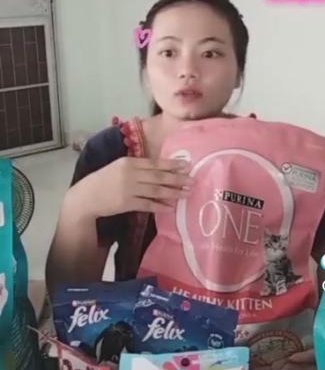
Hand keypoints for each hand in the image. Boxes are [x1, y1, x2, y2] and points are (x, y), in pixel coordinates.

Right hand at [73, 157, 191, 218]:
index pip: (154, 163)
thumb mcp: (119, 167)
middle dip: (177, 179)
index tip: (186, 165)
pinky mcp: (126, 203)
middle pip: (158, 176)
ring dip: (173, 192)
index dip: (171, 164)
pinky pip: (147, 204)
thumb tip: (160, 169)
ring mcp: (128, 189)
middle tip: (193, 180)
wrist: (86, 196)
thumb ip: (137, 167)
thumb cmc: (104, 180)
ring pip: (155, 190)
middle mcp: (130, 174)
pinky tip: (170, 207)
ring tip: (186, 193)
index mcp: (129, 162)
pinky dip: (159, 206)